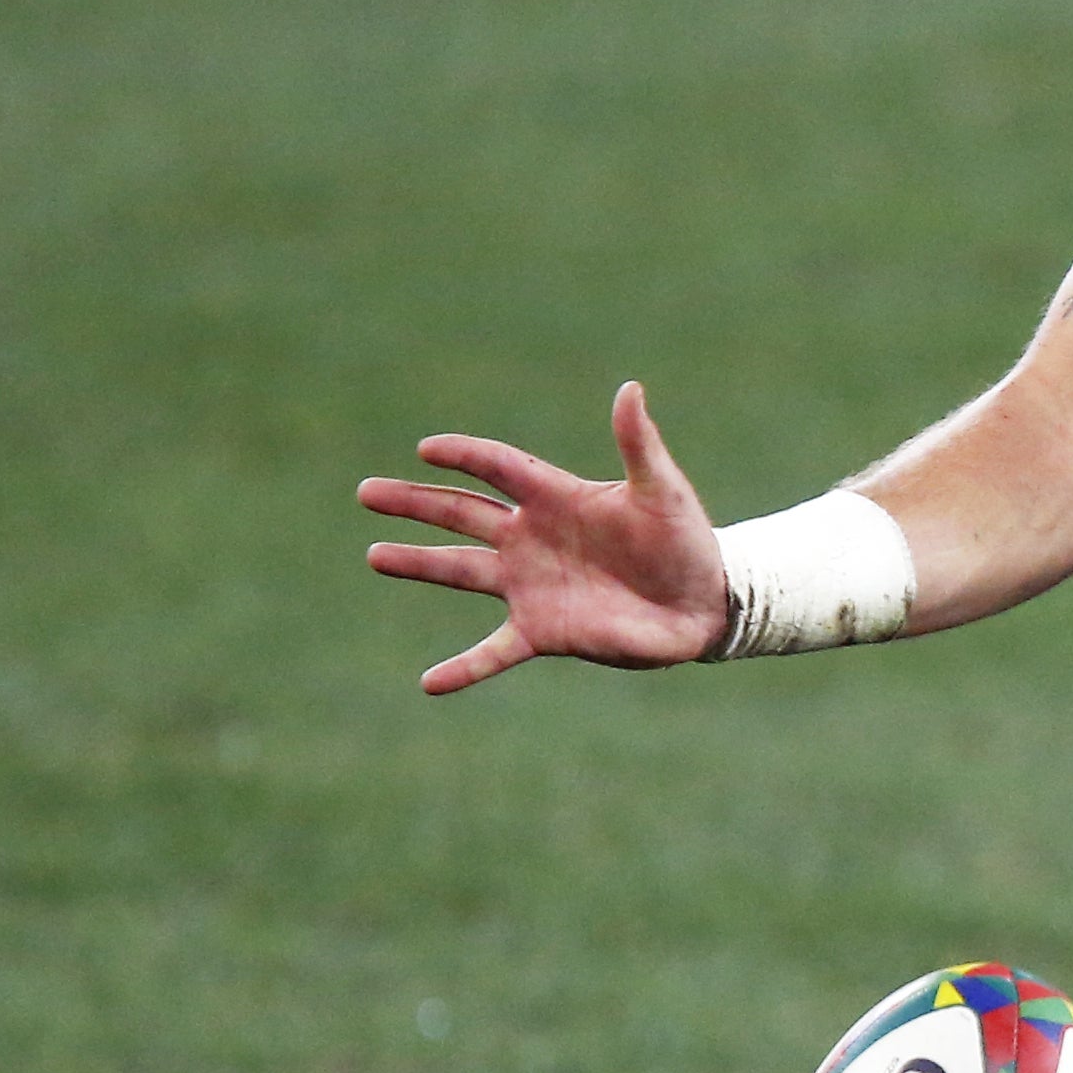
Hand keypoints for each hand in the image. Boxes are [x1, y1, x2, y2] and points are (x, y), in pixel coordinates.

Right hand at [357, 381, 731, 694]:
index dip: (465, 456)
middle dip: (415, 503)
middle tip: (367, 492)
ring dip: (418, 564)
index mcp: (557, 497)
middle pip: (462, 514)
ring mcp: (531, 585)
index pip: (499, 468)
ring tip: (374, 555)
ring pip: (461, 571)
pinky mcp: (543, 631)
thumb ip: (639, 444)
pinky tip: (429, 683)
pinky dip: (463, 668)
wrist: (705, 603)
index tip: (427, 448)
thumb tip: (630, 388)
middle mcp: (532, 538)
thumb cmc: (685, 540)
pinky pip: (494, 652)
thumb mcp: (663, 490)